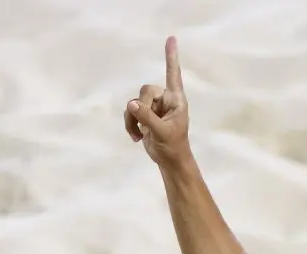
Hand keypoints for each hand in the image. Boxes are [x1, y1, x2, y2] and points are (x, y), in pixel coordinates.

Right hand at [126, 36, 190, 166]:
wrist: (169, 161)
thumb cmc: (173, 146)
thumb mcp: (162, 132)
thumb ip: (147, 117)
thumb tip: (132, 103)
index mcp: (176, 100)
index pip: (173, 75)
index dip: (171, 57)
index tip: (171, 38)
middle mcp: (165, 100)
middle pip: (146, 90)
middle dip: (142, 107)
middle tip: (146, 125)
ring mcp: (154, 107)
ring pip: (134, 102)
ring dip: (133, 119)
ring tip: (140, 134)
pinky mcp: (144, 115)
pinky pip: (130, 111)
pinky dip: (130, 123)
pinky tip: (136, 137)